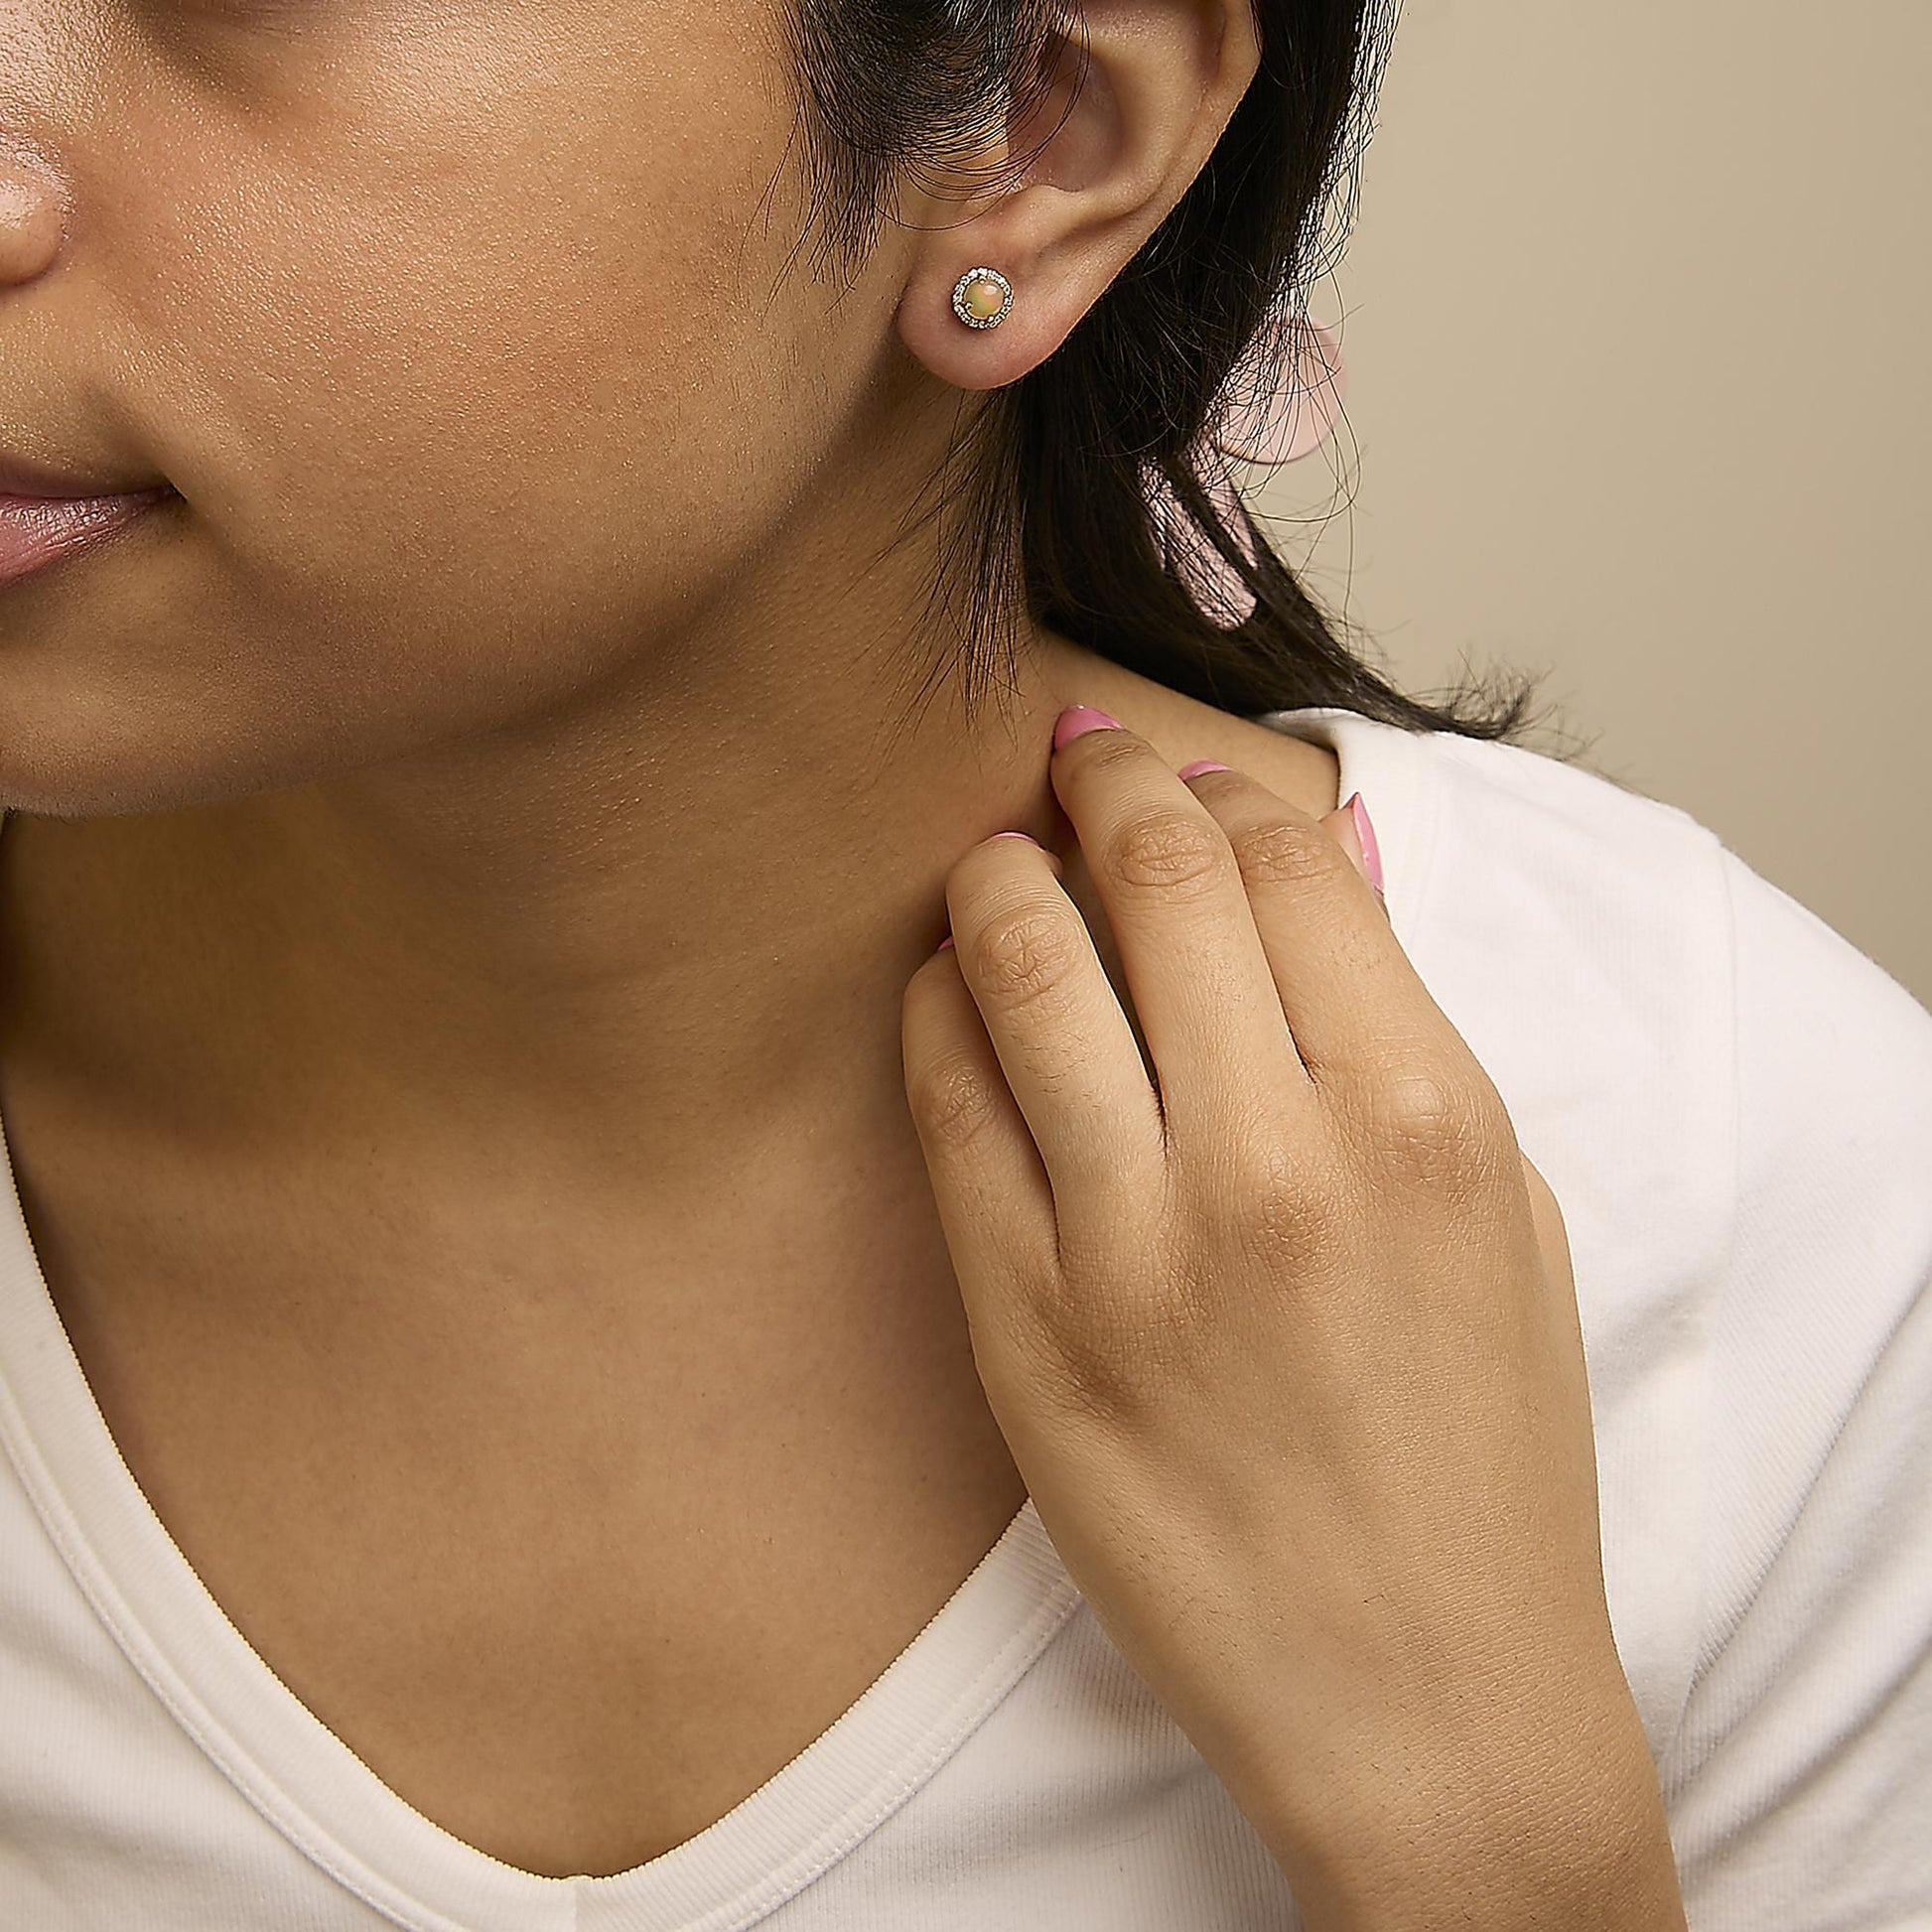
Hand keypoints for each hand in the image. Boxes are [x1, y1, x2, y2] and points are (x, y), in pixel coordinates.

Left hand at [900, 709, 1674, 1928]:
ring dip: (994, 876)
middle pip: (1151, 875)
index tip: (1177, 782)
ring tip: (995, 861)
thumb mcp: (1504, 1210)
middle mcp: (1275, 1159)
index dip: (1215, 791)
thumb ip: (1409, 1023)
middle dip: (1098, 782)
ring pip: (1021, 962)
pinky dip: (936, 1010)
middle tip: (1070, 762)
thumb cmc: (1482, 1450)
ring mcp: (1132, 1245)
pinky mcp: (1024, 1327)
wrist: (1423, 1692)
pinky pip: (946, 1104)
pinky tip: (947, 988)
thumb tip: (1320, 855)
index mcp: (1421, 1113)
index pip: (1286, 860)